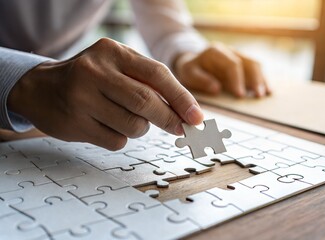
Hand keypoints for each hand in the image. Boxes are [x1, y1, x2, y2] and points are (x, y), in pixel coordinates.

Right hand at [7, 38, 202, 149]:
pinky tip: (104, 126)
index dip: (181, 98)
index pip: (157, 74)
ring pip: (133, 125)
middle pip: (147, 102)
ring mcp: (82, 98)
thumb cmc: (90, 78)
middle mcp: (95, 71)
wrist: (40, 88)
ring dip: (139, 128)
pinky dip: (120, 138)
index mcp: (112, 52)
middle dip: (169, 119)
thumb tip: (184, 112)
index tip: (196, 118)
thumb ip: (148, 83)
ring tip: (123, 118)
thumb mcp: (116, 67)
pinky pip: (116, 141)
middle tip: (181, 129)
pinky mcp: (75, 124)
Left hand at [173, 42, 270, 97]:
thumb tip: (216, 88)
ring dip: (262, 80)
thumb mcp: (189, 73)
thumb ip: (200, 79)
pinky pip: (256, 70)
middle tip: (258, 95)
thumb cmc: (191, 69)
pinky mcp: (243, 64)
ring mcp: (238, 56)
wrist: (192, 62)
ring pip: (255, 65)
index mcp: (216, 51)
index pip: (232, 64)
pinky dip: (262, 80)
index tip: (240, 95)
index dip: (238, 79)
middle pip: (248, 63)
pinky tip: (267, 91)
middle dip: (255, 80)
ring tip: (265, 94)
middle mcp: (230, 51)